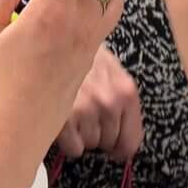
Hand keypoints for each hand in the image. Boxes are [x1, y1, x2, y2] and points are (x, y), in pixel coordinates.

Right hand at [56, 46, 142, 164]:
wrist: (56, 38)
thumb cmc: (85, 58)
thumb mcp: (113, 72)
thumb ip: (123, 103)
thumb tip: (127, 144)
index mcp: (125, 92)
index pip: (131, 141)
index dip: (120, 147)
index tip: (113, 147)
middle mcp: (108, 102)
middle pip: (108, 144)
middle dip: (98, 135)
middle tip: (87, 115)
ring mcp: (85, 110)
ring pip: (89, 145)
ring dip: (81, 135)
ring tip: (74, 112)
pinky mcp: (62, 119)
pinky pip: (73, 148)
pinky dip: (67, 140)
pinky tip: (63, 120)